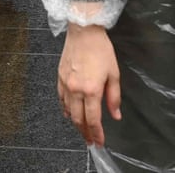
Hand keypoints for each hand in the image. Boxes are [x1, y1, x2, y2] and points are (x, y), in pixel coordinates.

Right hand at [57, 24, 121, 146]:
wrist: (83, 31)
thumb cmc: (101, 49)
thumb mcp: (113, 73)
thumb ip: (114, 97)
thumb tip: (115, 115)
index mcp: (91, 90)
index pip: (93, 120)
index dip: (97, 134)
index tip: (100, 142)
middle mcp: (76, 90)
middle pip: (78, 119)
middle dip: (85, 133)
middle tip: (91, 140)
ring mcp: (65, 84)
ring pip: (68, 111)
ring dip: (75, 123)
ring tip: (82, 129)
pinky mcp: (59, 78)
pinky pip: (61, 99)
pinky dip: (66, 109)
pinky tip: (69, 113)